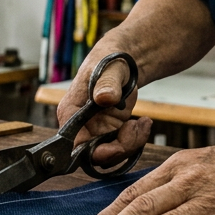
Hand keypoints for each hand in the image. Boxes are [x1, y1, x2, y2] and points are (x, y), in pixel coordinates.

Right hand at [56, 51, 151, 166]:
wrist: (123, 61)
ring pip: (111, 154)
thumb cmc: (110, 60)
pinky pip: (121, 147)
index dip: (97, 152)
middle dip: (119, 148)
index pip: (76, 146)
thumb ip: (106, 84)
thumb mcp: (109, 69)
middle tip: (136, 129)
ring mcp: (95, 131)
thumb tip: (104, 98)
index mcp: (70, 113)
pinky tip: (143, 122)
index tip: (119, 146)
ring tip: (143, 122)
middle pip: (95, 155)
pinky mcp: (110, 132)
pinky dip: (136, 139)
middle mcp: (80, 126)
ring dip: (131, 143)